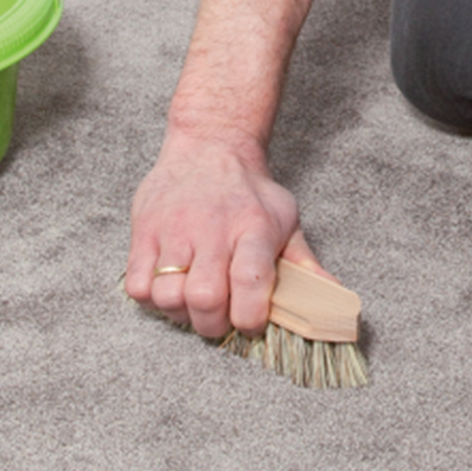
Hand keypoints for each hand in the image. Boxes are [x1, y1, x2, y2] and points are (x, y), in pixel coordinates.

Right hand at [124, 129, 326, 338]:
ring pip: (168, 295)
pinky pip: (137, 285)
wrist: (209, 145)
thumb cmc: (248, 191)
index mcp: (253, 229)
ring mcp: (174, 230)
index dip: (249, 316)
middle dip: (212, 324)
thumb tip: (334, 300)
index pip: (250, 281)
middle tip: (218, 319)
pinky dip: (150, 298)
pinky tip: (167, 287)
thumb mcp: (286, 218)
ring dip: (180, 313)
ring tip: (190, 303)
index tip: (250, 322)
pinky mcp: (144, 231)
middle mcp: (212, 230)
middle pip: (205, 298)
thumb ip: (304, 263)